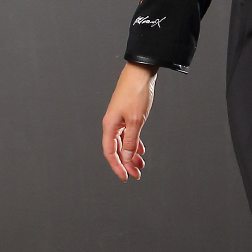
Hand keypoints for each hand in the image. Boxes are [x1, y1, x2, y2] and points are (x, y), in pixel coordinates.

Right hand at [101, 61, 157, 181]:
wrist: (140, 73)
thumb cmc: (136, 93)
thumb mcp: (135, 120)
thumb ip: (131, 140)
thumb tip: (127, 158)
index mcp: (110, 126)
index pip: (111, 152)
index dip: (118, 167)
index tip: (125, 178)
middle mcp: (112, 124)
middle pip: (117, 149)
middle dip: (127, 163)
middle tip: (137, 175)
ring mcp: (119, 120)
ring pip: (124, 143)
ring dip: (132, 155)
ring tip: (141, 165)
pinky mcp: (127, 115)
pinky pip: (129, 134)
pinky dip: (135, 143)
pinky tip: (141, 151)